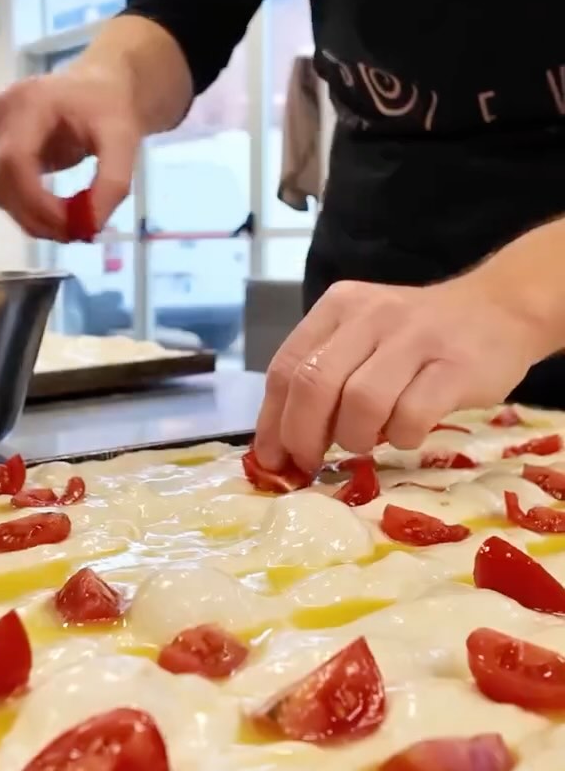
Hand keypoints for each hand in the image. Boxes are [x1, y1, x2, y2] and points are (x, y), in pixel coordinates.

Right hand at [0, 66, 142, 240]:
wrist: (100, 88)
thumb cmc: (111, 108)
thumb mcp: (124, 141)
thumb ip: (112, 183)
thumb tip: (90, 227)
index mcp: (30, 101)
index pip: (15, 159)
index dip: (35, 200)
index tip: (70, 226)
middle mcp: (2, 114)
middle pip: (2, 180)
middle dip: (36, 217)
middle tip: (76, 235)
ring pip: (0, 191)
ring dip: (32, 218)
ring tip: (72, 226)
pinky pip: (6, 188)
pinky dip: (30, 209)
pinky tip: (59, 214)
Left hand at [254, 275, 547, 473]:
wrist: (499, 310)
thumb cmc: (418, 337)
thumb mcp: (363, 338)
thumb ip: (325, 376)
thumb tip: (284, 445)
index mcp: (338, 307)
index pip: (286, 367)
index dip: (272, 422)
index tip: (272, 460)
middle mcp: (371, 315)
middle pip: (315, 385)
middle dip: (304, 437)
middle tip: (313, 463)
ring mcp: (414, 338)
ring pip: (361, 403)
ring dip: (356, 438)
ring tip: (368, 442)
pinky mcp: (454, 366)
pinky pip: (411, 416)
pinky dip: (402, 437)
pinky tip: (408, 433)